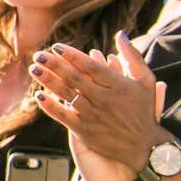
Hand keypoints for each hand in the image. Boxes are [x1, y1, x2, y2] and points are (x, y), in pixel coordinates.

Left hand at [31, 34, 166, 180]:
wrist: (144, 146)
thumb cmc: (143, 109)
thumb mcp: (146, 81)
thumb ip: (132, 57)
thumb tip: (120, 35)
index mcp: (118, 85)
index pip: (91, 66)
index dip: (72, 55)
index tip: (57, 47)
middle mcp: (104, 99)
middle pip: (75, 78)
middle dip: (54, 65)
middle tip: (39, 54)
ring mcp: (93, 115)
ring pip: (66, 94)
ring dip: (48, 81)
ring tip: (34, 69)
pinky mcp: (85, 131)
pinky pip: (63, 116)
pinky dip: (50, 106)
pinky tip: (39, 95)